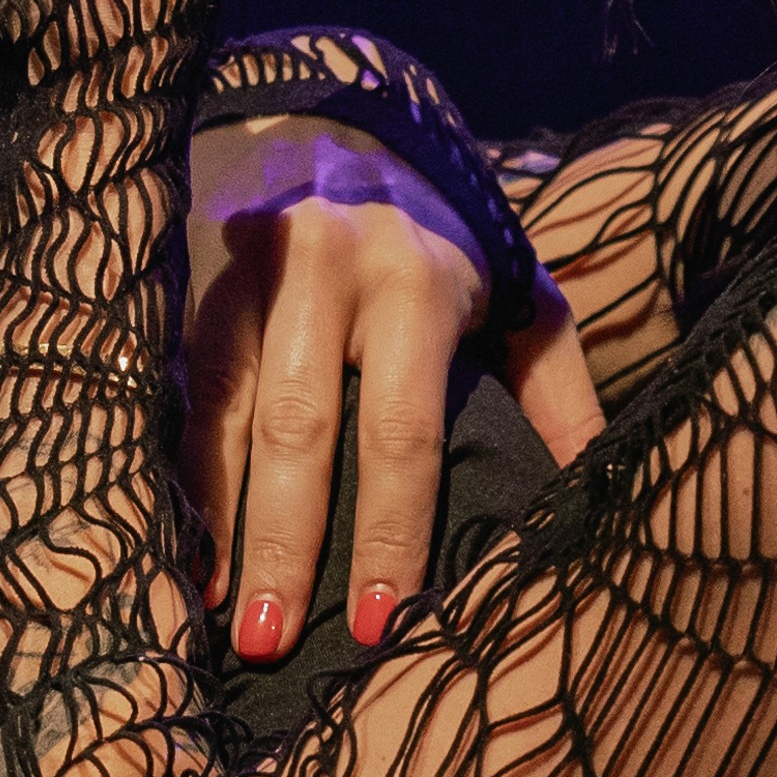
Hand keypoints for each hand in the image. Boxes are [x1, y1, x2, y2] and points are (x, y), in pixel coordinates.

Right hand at [186, 140, 610, 663]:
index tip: (380, 620)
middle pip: (298, 427)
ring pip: (225, 414)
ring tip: (212, 615)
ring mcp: (249, 279)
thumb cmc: (450, 249)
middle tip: (269, 641)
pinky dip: (182, 481)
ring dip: (217, 522)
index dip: (389, 529)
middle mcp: (324, 273)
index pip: (401, 427)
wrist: (350, 135)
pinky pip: (184, 398)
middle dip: (283, 542)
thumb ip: (559, 392)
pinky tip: (182, 553)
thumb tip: (594, 498)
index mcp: (415, 284)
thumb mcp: (523, 300)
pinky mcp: (197, 291)